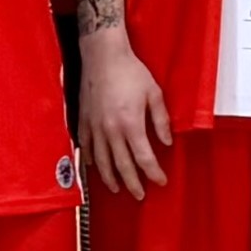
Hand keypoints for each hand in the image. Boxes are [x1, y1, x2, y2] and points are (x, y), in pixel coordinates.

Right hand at [78, 32, 173, 198]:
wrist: (103, 55)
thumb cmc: (130, 71)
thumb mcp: (154, 93)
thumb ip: (161, 120)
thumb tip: (167, 142)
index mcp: (131, 123)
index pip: (144, 158)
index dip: (153, 173)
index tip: (160, 181)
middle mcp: (111, 130)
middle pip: (122, 166)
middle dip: (133, 183)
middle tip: (140, 195)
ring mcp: (94, 127)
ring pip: (101, 162)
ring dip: (110, 178)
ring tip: (118, 189)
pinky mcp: (83, 121)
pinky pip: (86, 148)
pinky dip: (91, 162)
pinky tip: (95, 168)